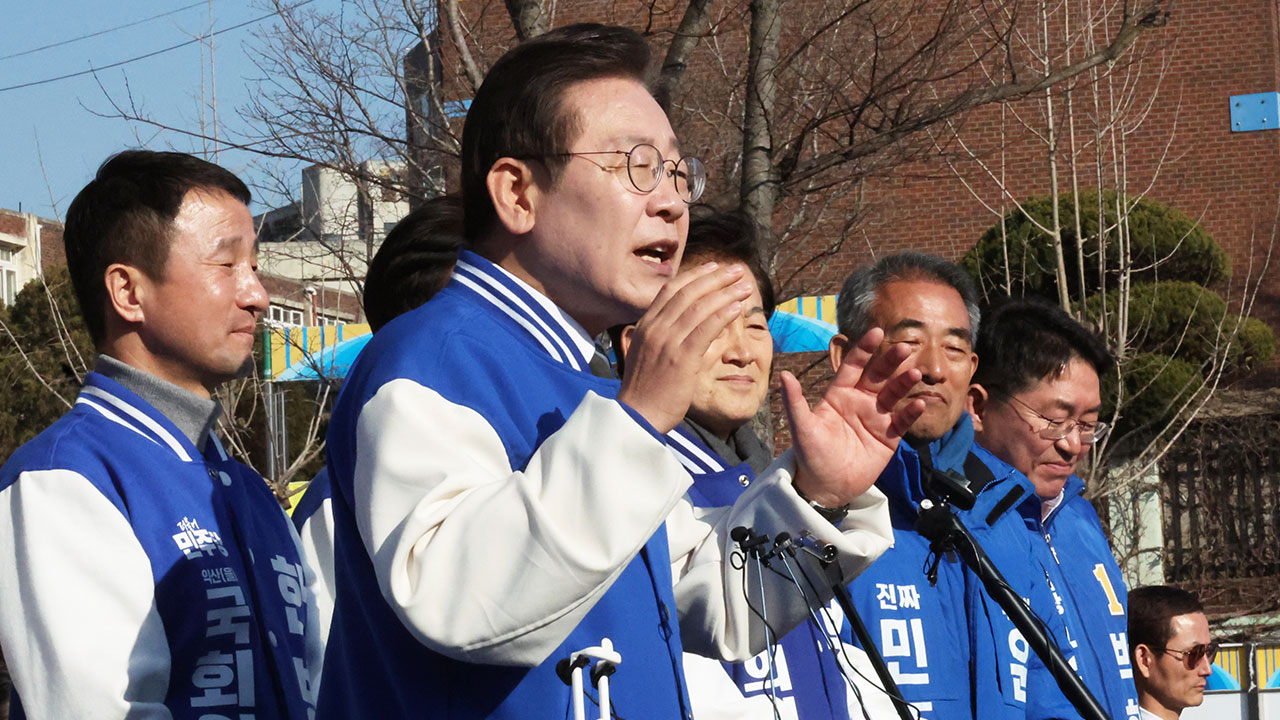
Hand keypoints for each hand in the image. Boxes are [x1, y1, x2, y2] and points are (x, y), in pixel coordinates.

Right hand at [617, 262, 754, 432]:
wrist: (636, 416)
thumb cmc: (646, 391)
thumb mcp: (647, 354)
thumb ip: (665, 337)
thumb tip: (690, 326)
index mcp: (645, 326)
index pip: (671, 290)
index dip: (695, 275)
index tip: (714, 267)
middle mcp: (654, 329)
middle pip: (688, 292)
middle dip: (715, 277)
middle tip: (737, 270)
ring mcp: (666, 342)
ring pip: (699, 307)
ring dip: (725, 293)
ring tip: (744, 286)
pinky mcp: (681, 358)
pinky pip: (705, 329)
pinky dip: (723, 314)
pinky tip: (738, 307)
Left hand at [782, 327, 923, 507]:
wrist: (826, 487)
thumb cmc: (811, 454)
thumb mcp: (802, 428)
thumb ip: (795, 401)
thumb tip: (783, 375)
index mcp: (839, 394)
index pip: (854, 366)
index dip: (865, 349)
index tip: (876, 332)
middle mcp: (860, 401)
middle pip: (878, 376)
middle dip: (890, 361)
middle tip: (903, 348)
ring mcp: (876, 418)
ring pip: (893, 394)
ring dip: (904, 383)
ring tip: (914, 373)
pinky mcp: (889, 437)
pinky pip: (902, 421)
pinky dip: (911, 412)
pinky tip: (918, 404)